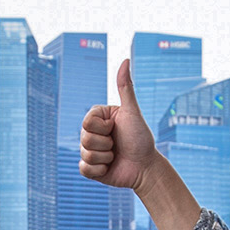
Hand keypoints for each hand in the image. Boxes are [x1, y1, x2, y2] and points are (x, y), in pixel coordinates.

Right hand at [79, 59, 158, 190]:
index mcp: (99, 118)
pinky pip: (84, 169)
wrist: (145, 167)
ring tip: (115, 156)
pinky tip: (109, 168)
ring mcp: (90, 151)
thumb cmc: (141, 138)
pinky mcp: (89, 169)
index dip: (103, 128)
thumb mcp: (133, 112)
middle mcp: (92, 133)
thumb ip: (125, 87)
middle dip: (105, 144)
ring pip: (84, 154)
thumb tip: (125, 60)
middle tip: (117, 144)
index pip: (87, 121)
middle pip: (84, 138)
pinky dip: (99, 170)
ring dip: (104, 158)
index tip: (116, 128)